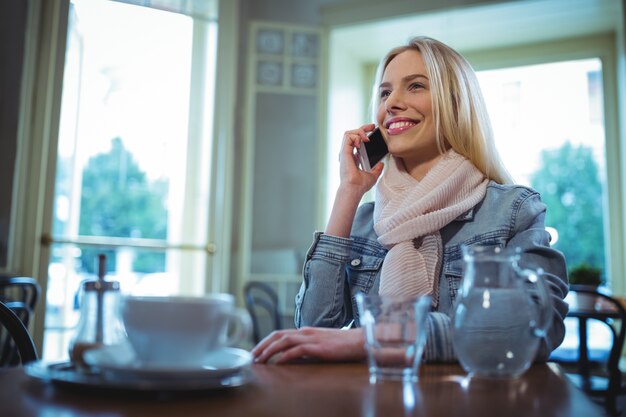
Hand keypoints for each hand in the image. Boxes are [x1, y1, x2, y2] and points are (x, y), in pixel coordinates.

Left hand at [251, 327, 366, 363]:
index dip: (265, 342)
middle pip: (277, 335)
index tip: (256, 352)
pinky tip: (278, 363)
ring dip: (269, 350)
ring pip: (284, 341)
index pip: (280, 334)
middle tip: (251, 357)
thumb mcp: (320, 345)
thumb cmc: (341, 345)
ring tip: (260, 360)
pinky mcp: (318, 347)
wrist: (359, 342)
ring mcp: (311, 338)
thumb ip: (306, 349)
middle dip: (262, 345)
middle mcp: (305, 332)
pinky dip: (285, 356)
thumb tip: (291, 358)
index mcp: (305, 331)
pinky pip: (297, 350)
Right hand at [339, 124, 384, 193]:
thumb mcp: (372, 175)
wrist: (355, 189)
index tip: (372, 132)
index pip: (356, 141)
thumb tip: (381, 164)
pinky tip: (363, 141)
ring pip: (348, 133)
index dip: (363, 135)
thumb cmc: (360, 185)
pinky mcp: (344, 152)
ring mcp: (345, 152)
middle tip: (372, 126)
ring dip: (359, 131)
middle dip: (362, 128)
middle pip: (351, 134)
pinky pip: (348, 137)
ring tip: (367, 136)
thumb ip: (376, 169)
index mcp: (352, 158)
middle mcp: (347, 154)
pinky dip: (356, 136)